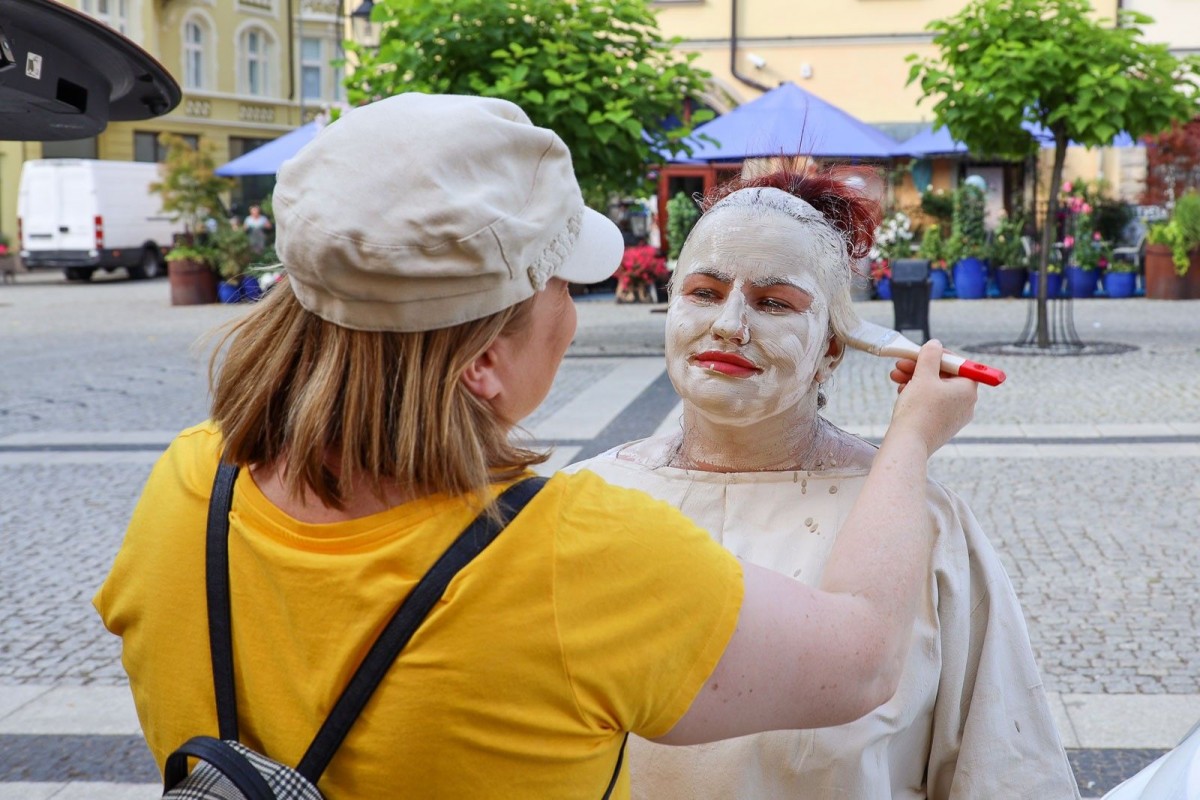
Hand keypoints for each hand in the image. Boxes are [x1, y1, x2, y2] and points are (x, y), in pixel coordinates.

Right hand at [886, 340, 976, 454]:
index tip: (919, 352)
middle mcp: (966, 403)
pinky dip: (917, 395)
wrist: (908, 444)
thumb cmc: (918, 410)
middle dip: (920, 368)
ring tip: (895, 378)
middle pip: (945, 376)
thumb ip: (930, 356)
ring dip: (915, 380)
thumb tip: (935, 344)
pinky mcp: (942, 426)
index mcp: (968, 389)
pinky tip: (902, 392)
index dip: (937, 355)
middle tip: (901, 364)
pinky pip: (932, 403)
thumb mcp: (923, 375)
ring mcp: (955, 416)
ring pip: (935, 389)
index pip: (957, 363)